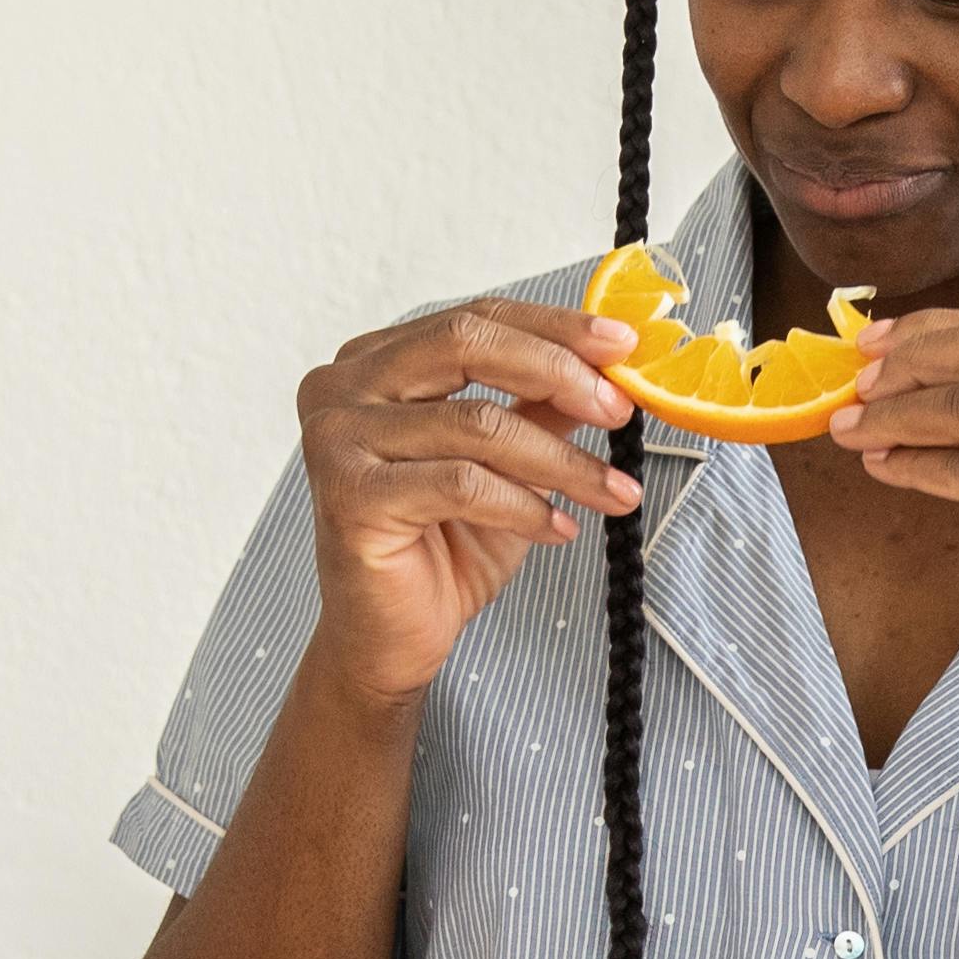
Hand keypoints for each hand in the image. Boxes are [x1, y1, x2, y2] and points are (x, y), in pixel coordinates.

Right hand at [293, 297, 641, 703]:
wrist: (390, 638)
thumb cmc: (441, 548)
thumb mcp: (509, 463)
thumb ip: (542, 407)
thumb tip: (610, 364)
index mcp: (375, 361)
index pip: (474, 319)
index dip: (554, 327)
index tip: (621, 345)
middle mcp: (343, 386)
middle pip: (466, 345)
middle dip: (559, 372)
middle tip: (620, 408)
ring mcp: (337, 438)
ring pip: (475, 423)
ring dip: (560, 460)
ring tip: (611, 491)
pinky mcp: (349, 495)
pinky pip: (461, 484)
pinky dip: (524, 506)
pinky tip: (559, 528)